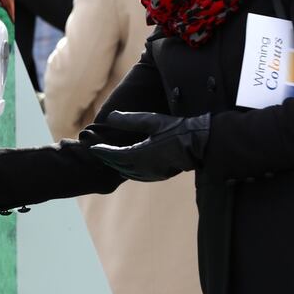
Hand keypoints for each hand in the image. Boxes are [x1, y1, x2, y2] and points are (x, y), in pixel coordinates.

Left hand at [88, 111, 209, 181]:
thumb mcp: (152, 121)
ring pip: (129, 173)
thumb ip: (129, 120)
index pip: (114, 155)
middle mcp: (145, 167)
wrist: (201, 144)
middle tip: (97, 153)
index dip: (102, 152)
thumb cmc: (177, 129)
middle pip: (119, 165)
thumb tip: (109, 116)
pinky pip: (139, 176)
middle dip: (107, 159)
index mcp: (140, 154)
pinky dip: (129, 171)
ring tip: (109, 159)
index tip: (92, 148)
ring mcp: (153, 173)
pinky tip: (128, 167)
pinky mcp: (161, 175)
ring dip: (117, 166)